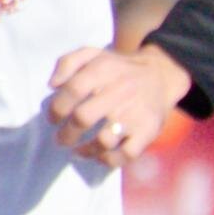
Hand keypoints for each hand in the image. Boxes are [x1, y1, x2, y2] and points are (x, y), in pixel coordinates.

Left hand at [47, 43, 191, 167]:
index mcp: (104, 70)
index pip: (73, 90)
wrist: (160, 75)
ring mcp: (135, 114)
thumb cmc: (118, 69)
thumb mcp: (93, 54)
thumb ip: (67, 62)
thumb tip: (53, 85)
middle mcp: (120, 92)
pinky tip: (101, 156)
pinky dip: (110, 160)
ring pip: (103, 141)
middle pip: (83, 118)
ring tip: (78, 151)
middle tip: (62, 139)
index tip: (53, 118)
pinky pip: (127, 154)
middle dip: (66, 134)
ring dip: (85, 150)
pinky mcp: (148, 131)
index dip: (56, 108)